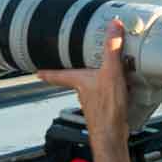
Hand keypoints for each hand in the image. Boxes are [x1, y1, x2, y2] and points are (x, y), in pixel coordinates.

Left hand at [37, 18, 129, 149]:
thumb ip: (112, 49)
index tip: (38, 71)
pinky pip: (107, 95)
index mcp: (80, 81)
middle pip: (77, 80)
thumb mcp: (111, 72)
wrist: (112, 134)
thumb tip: (113, 26)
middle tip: (77, 66)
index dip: (48, 72)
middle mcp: (84, 92)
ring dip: (98, 81)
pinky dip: (113, 90)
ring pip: (92, 88)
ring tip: (107, 73)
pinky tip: (124, 88)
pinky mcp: (106, 109)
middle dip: (78, 73)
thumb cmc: (106, 108)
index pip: (58, 75)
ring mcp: (94, 101)